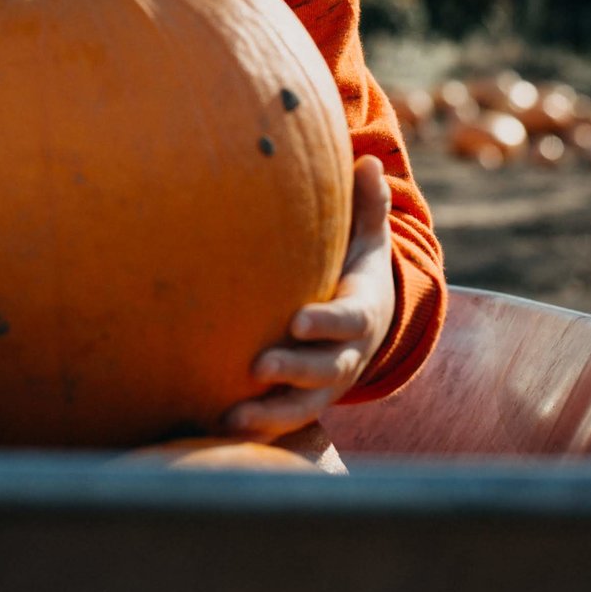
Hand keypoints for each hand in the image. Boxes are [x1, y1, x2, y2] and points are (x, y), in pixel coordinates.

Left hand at [223, 156, 393, 440]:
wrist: (370, 330)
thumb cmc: (356, 275)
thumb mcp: (367, 242)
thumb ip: (368, 206)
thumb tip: (368, 162)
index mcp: (361, 314)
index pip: (348, 320)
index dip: (326, 323)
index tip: (298, 321)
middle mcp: (347, 357)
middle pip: (324, 370)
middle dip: (294, 370)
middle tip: (259, 365)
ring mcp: (326, 387)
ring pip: (303, 406)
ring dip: (270, 413)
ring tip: (235, 415)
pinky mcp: (304, 404)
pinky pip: (282, 423)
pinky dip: (258, 430)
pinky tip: (221, 428)